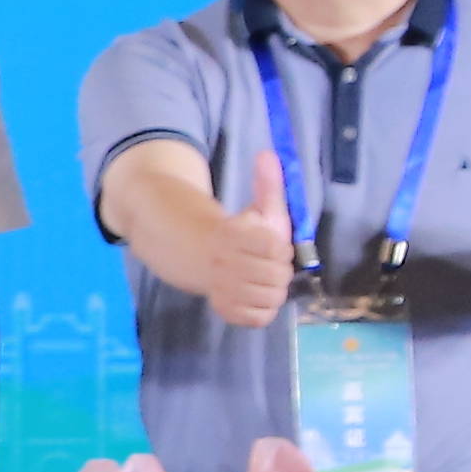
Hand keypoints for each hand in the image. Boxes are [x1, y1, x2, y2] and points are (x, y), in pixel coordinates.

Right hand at [184, 128, 301, 332]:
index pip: (274, 247)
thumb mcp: (253, 205)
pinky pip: (254, 318)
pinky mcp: (221, 307)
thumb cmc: (235, 230)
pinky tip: (256, 297)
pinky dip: (261, 311)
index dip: (280, 247)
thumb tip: (268, 153)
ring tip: (266, 282)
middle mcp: (224, 263)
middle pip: (275, 277)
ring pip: (267, 299)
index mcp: (232, 235)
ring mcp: (221, 287)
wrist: (190, 250)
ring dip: (274, 292)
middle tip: (271, 265)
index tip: (273, 245)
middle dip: (280, 271)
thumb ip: (267, 183)